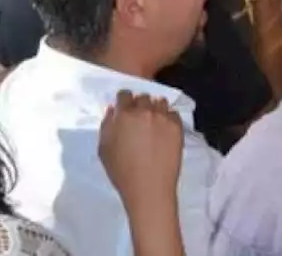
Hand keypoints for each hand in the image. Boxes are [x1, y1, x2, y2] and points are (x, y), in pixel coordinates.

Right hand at [99, 91, 183, 206]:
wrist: (149, 187)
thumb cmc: (122, 171)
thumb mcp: (104, 148)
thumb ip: (107, 125)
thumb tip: (113, 109)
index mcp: (124, 115)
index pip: (125, 94)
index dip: (124, 101)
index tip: (125, 108)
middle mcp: (145, 111)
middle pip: (143, 97)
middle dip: (140, 105)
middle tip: (139, 119)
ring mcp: (163, 118)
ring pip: (160, 102)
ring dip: (155, 109)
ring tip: (153, 123)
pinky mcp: (178, 126)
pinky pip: (173, 114)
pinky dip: (168, 118)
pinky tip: (164, 131)